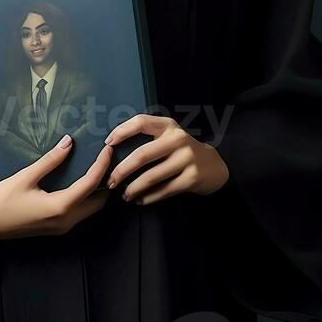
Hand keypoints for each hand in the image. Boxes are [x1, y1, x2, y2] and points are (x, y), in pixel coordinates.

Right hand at [0, 134, 112, 238]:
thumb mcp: (25, 177)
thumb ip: (49, 160)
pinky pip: (81, 212)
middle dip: (106, 180)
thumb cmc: (1, 200)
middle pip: (98, 201)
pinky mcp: (56, 227)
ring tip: (99, 166)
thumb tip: (69, 142)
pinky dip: (88, 197)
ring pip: (91, 209)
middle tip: (108, 158)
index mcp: (60, 208)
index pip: (90, 184)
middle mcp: (66, 221)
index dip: (101, 165)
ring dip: (98, 190)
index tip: (108, 149)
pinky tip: (83, 180)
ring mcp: (62, 227)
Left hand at [104, 114, 229, 205]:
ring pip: (151, 176)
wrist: (214, 166)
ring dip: (134, 188)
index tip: (108, 144)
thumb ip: (149, 138)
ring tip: (125, 195)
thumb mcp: (169, 136)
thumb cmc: (181, 151)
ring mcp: (186, 159)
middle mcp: (177, 139)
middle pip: (142, 154)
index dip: (121, 131)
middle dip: (122, 170)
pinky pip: (164, 190)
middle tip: (110, 181)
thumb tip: (114, 149)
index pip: (141, 122)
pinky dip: (149, 197)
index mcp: (168, 126)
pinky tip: (140, 200)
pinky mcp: (191, 178)